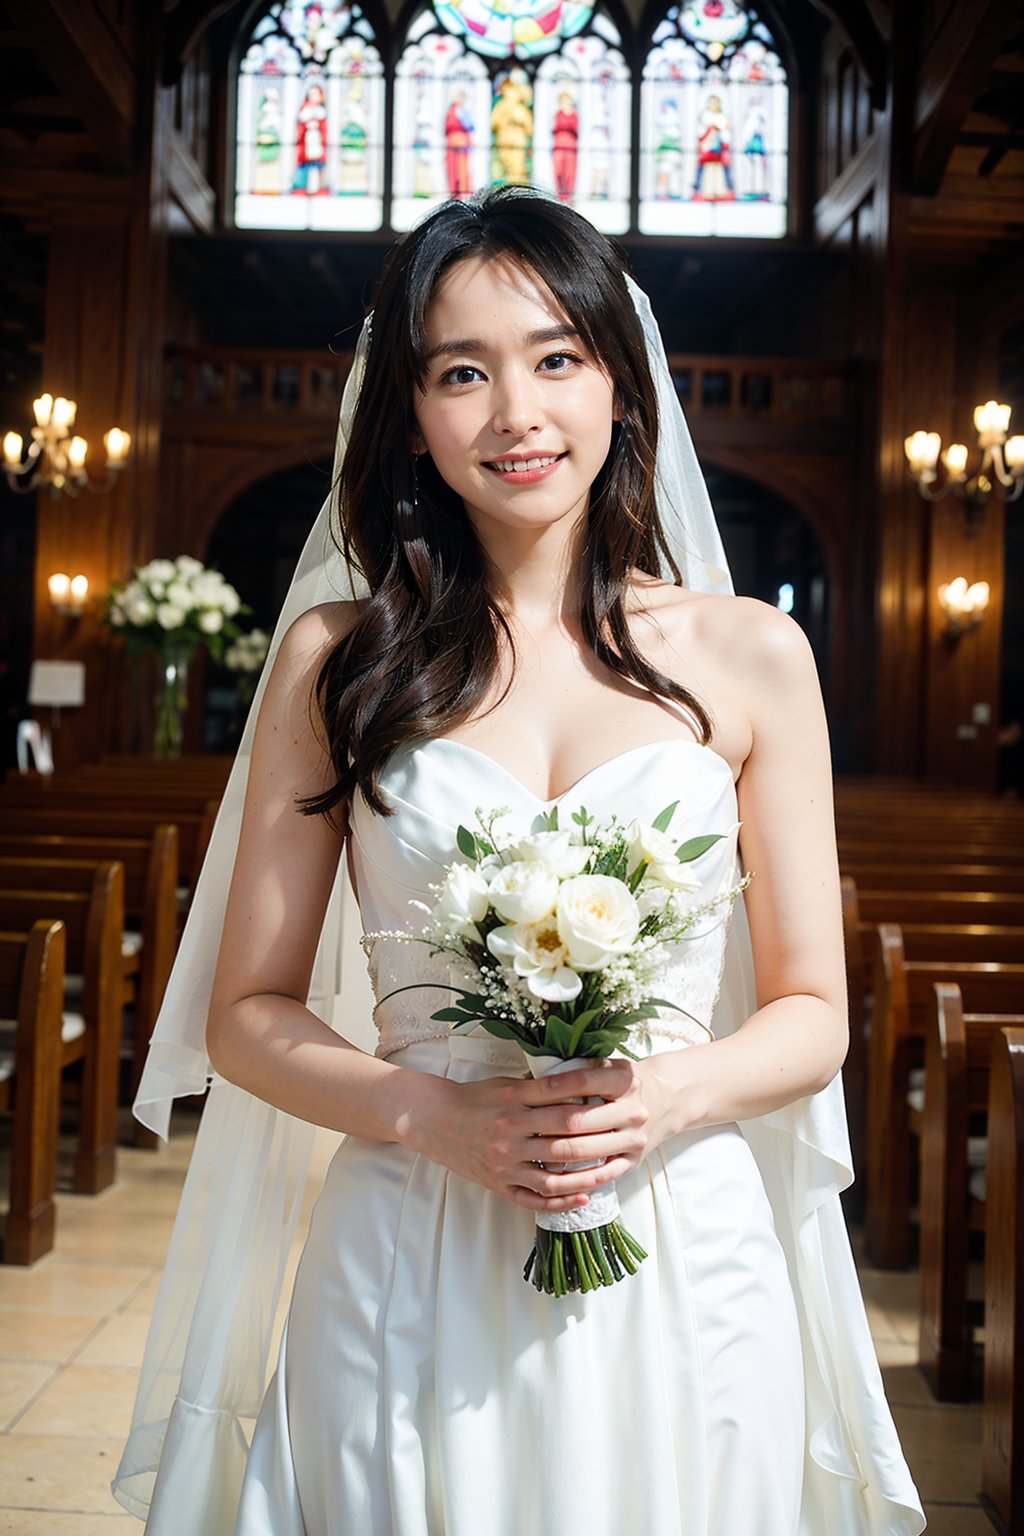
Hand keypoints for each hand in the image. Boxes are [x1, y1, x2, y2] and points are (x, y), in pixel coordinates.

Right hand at [403, 1060, 655, 1212]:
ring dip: (588, 1174)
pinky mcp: (498, 1184)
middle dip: (603, 1134)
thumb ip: (538, 1087)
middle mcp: (510, 1132)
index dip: (595, 1098)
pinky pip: (533, 1198)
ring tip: (613, 1171)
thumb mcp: (504, 1083)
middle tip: (632, 1129)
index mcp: (513, 1101)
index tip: (622, 1096)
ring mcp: (505, 1162)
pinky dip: (560, 1201)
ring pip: (555, 1174)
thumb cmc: (472, 1098)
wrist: (432, 1120)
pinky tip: (583, 1198)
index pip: (562, 1099)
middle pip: (566, 1137)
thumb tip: (579, 1083)